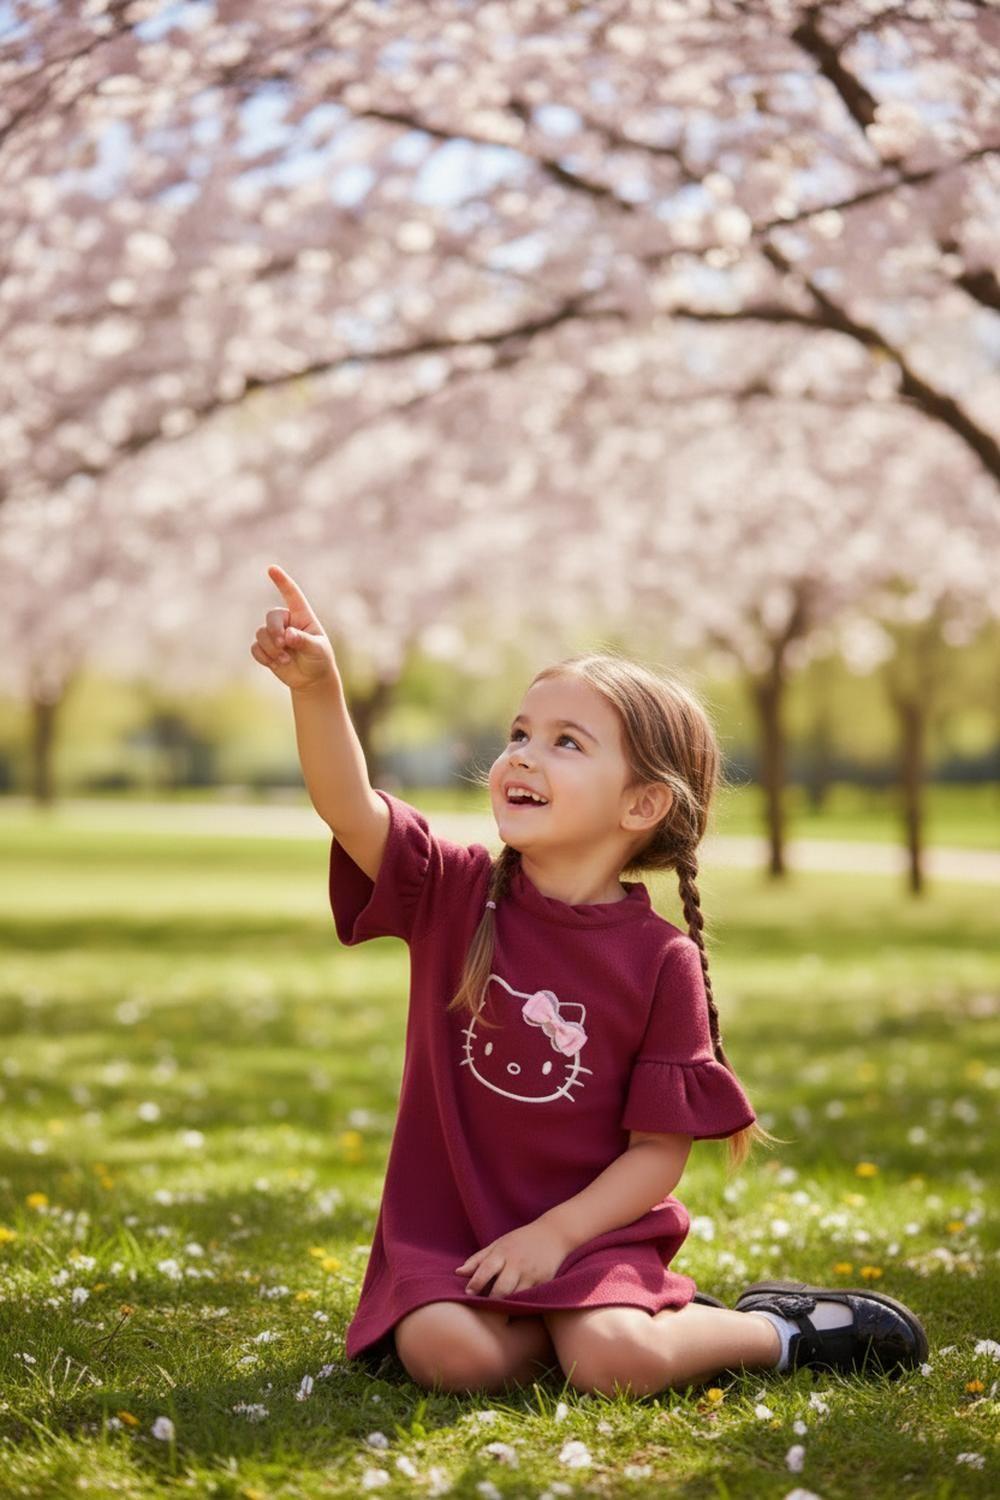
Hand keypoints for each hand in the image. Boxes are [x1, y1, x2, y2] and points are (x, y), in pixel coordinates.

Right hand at [250, 565, 337, 690]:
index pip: (292, 595)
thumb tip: (288, 635)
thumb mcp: (317, 650)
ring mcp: (275, 635)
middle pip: (271, 617)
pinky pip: (255, 648)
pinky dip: (264, 657)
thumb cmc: (319, 660)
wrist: (311, 679)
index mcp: (302, 616)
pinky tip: (275, 664)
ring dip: (271, 648)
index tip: (272, 568)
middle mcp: (287, 622)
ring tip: (284, 660)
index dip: (282, 581)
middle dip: (274, 631)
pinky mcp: (265, 648)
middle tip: (283, 645)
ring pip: (261, 634)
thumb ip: (304, 641)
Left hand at [456, 1219, 572, 1298]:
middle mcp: (517, 1263)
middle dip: (492, 1300)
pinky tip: (514, 1309)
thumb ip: (478, 1259)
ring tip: (497, 1312)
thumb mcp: (498, 1244)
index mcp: (503, 1252)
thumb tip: (458, 1273)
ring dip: (506, 1305)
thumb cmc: (520, 1241)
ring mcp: (531, 1274)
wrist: (553, 1235)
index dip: (476, 1282)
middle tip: (483, 1309)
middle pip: (502, 1287)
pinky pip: (529, 1298)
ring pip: (516, 1296)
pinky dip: (520, 1304)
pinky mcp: (543, 1282)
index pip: (487, 1268)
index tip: (468, 1293)